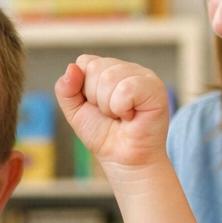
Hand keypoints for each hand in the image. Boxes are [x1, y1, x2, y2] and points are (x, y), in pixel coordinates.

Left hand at [54, 55, 168, 170]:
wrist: (123, 160)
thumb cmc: (104, 135)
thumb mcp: (75, 111)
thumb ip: (66, 90)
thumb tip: (71, 67)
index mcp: (109, 69)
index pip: (85, 62)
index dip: (83, 89)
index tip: (95, 106)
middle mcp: (127, 68)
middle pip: (95, 68)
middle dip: (95, 99)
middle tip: (111, 114)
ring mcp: (143, 76)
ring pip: (109, 78)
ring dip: (108, 106)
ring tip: (121, 116)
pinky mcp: (155, 88)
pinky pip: (126, 89)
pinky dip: (121, 108)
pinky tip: (131, 117)